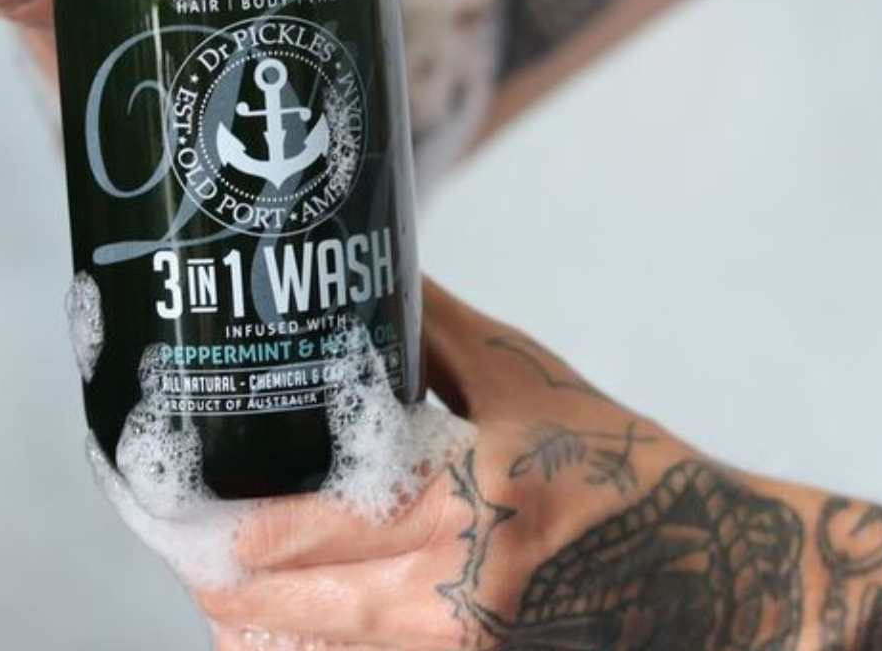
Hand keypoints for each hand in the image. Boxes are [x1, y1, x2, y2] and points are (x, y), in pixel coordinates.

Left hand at [197, 281, 805, 650]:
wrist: (713, 569)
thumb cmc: (621, 464)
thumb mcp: (532, 380)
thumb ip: (439, 330)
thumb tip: (369, 268)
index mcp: (467, 505)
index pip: (302, 525)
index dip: (221, 519)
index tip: (169, 488)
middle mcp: (454, 597)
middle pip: (282, 603)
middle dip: (213, 569)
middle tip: (172, 526)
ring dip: (244, 620)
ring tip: (209, 578)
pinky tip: (266, 632)